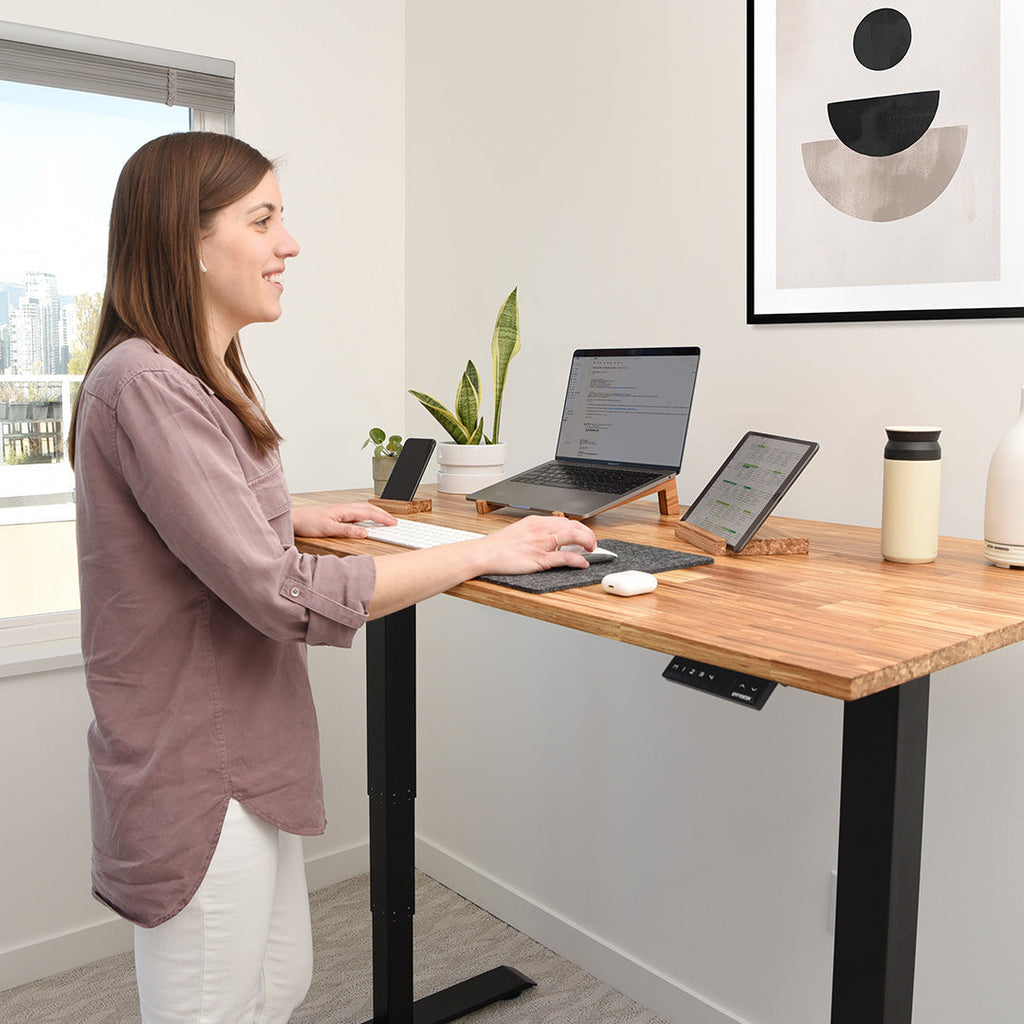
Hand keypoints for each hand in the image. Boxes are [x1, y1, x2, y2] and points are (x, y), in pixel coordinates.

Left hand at [291, 502, 396, 538]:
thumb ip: (347, 531)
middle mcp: (344, 508)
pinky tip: (366, 520)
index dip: (383, 518)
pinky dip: (367, 514)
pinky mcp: (337, 513)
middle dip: (383, 514)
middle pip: (369, 508)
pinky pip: (357, 512)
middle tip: (394, 522)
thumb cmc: (307, 522)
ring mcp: (341, 509)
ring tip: (384, 519)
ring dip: (376, 513)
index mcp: (344, 510)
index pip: (369, 513)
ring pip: (363, 509)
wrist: (294, 518)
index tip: (393, 523)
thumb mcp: (328, 529)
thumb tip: (364, 533)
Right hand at [473, 515, 596, 574]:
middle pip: (573, 526)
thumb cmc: (498, 546)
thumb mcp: (519, 530)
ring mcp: (540, 544)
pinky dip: (578, 560)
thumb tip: (551, 538)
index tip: (584, 534)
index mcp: (535, 521)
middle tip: (592, 543)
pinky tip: (583, 563)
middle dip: (587, 533)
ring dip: (587, 543)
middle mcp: (540, 529)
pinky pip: (564, 557)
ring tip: (591, 550)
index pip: (565, 520)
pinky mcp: (539, 559)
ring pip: (572, 537)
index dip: (579, 527)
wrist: (484, 553)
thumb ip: (536, 532)